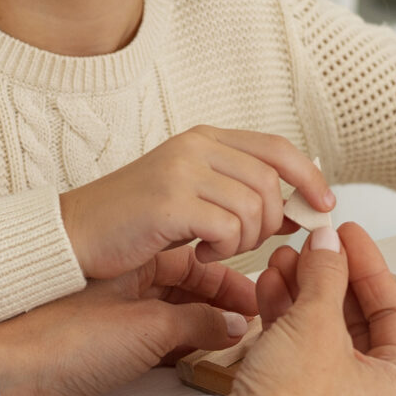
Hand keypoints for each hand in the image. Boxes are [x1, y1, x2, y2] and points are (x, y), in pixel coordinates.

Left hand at [0, 244, 258, 395]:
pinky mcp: (112, 351)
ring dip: (209, 328)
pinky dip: (186, 348)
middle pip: (191, 289)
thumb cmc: (66, 342)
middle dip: (226, 303)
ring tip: (244, 341)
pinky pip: (162, 344)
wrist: (11, 380)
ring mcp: (121, 318)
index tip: (262, 293)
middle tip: (263, 319)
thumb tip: (237, 323)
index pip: (196, 261)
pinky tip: (208, 358)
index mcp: (134, 263)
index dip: (231, 277)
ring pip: (179, 317)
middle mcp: (128, 286)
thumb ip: (198, 323)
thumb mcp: (147, 327)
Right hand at [58, 126, 334, 278]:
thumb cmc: (129, 222)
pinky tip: (200, 256)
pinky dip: (224, 250)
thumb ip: (237, 193)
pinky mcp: (170, 202)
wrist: (72, 234)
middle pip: (270, 182)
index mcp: (204, 139)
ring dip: (245, 241)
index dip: (308, 177)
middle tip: (243, 245)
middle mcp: (195, 147)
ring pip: (254, 207)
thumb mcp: (189, 196)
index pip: (277, 148)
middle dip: (271, 223)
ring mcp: (182, 171)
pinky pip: (228, 228)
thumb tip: (294, 209)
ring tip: (215, 251)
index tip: (323, 207)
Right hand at [234, 223, 395, 395]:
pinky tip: (269, 286)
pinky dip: (285, 318)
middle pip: (355, 320)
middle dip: (328, 277)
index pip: (393, 310)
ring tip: (282, 259)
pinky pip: (298, 352)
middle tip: (312, 243)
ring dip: (302, 292)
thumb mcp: (316, 323)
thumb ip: (326, 274)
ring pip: (322, 333)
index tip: (347, 234)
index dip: (368, 265)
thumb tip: (328, 241)